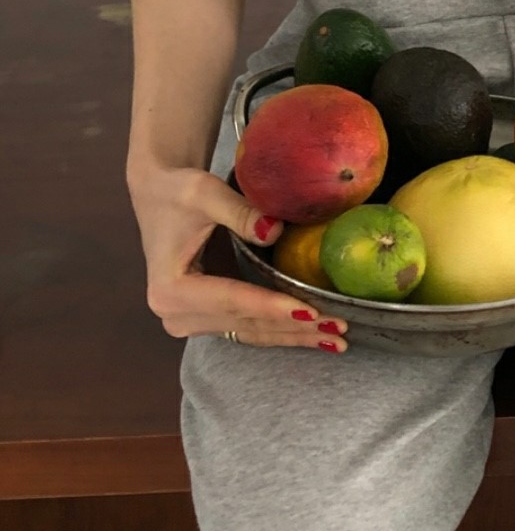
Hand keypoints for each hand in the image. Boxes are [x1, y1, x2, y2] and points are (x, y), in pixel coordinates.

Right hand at [128, 165, 348, 351]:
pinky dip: (283, 331)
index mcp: (170, 289)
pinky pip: (250, 329)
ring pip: (252, 333)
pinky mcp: (207, 319)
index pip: (232, 300)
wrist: (159, 196)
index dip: (272, 306)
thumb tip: (274, 230)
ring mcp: (191, 322)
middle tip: (340, 328)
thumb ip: (238, 211)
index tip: (311, 311)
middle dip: (295, 327)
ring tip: (338, 339)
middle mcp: (176, 314)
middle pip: (246, 323)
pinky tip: (317, 335)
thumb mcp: (203, 192)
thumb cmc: (178, 192)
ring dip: (296, 336)